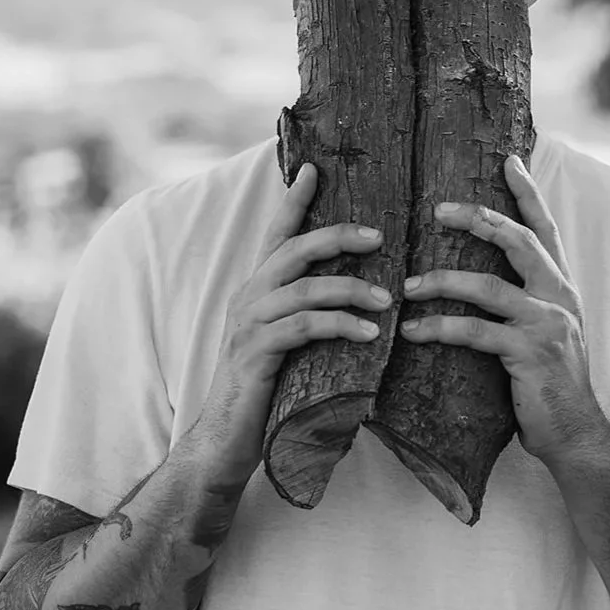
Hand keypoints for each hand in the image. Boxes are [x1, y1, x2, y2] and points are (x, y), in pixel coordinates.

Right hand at [198, 164, 387, 487]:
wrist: (225, 442)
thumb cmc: (266, 392)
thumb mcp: (287, 344)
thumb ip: (308, 315)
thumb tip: (360, 296)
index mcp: (257, 290)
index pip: (276, 234)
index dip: (293, 200)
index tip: (313, 167)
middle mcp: (248, 298)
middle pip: (292, 250)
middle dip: (336, 235)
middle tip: (380, 234)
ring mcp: (248, 326)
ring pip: (302, 288)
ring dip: (348, 288)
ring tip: (385, 298)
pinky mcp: (255, 355)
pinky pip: (301, 329)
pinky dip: (338, 325)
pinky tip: (368, 334)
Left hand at [398, 155, 605, 464]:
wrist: (576, 435)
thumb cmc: (548, 385)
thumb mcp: (542, 333)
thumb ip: (521, 303)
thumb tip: (480, 278)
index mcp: (561, 286)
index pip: (545, 229)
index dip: (528, 193)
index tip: (509, 160)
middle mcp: (559, 297)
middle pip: (518, 241)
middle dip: (478, 218)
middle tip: (438, 209)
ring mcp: (547, 324)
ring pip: (488, 286)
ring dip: (442, 281)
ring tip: (407, 284)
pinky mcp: (530, 353)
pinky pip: (476, 332)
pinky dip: (440, 329)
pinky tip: (413, 331)